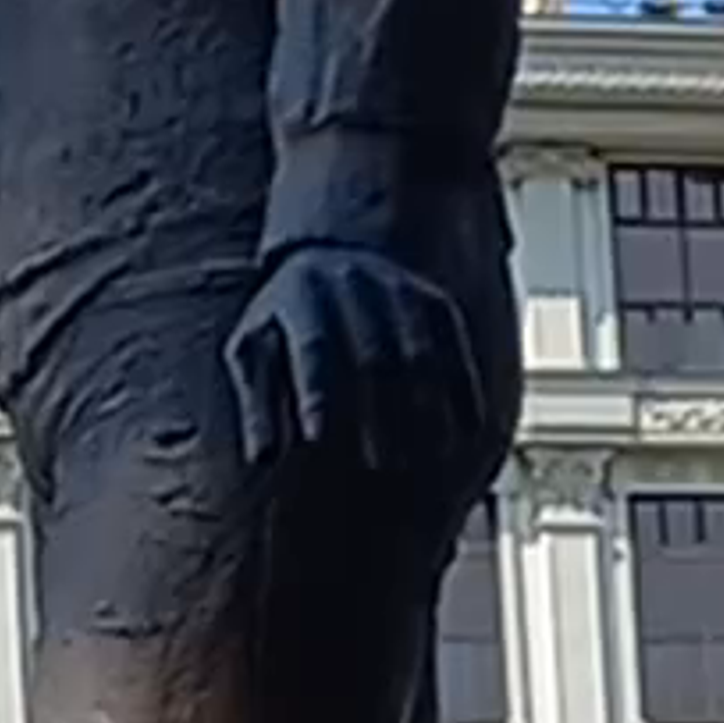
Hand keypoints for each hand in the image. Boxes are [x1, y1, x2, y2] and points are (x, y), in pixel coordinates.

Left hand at [229, 244, 485, 493]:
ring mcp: (399, 289)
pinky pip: (456, 342)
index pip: (312, 346)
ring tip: (428, 456)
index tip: (315, 436)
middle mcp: (354, 285)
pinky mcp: (432, 298)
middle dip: (378, 412)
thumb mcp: (254, 349)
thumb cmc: (284, 322)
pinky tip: (469, 427)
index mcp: (302, 296)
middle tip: (379, 464)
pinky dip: (465, 383)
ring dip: (428, 405)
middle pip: (372, 355)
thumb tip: (261, 457)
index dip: (314, 391)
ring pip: (420, 351)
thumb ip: (256, 400)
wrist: (329, 258)